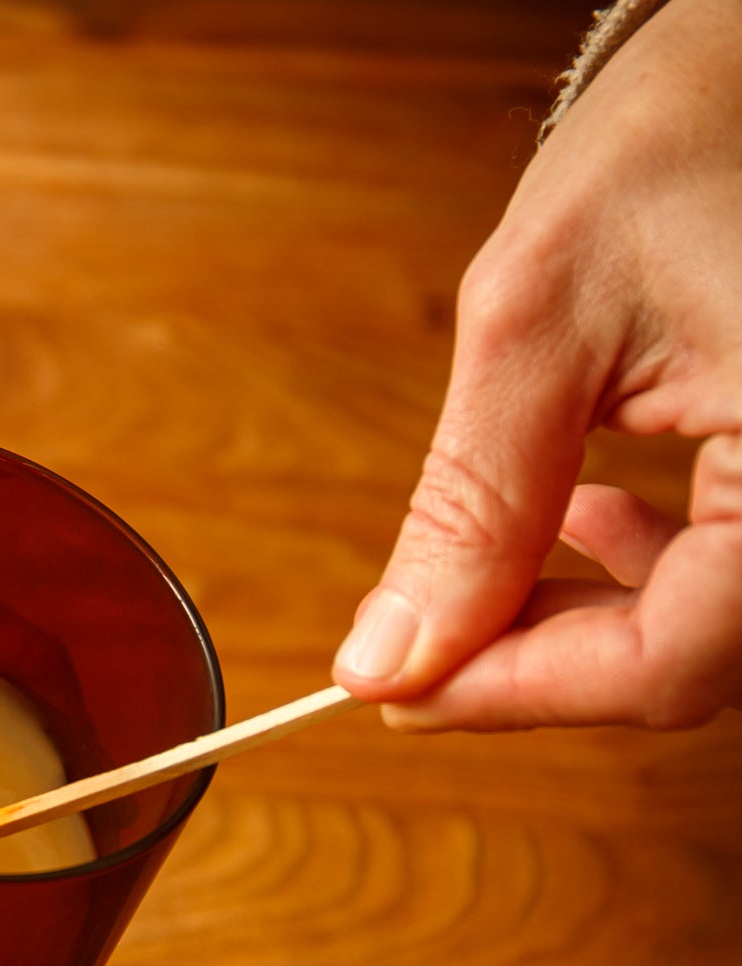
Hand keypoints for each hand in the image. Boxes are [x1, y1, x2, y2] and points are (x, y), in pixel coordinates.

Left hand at [332, 0, 741, 730]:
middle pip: (683, 665)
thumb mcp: (542, 323)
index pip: (667, 661)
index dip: (513, 695)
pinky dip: (634, 572)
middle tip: (410, 647)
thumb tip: (387, 657)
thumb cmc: (686, 140)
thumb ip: (469, 508)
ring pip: (697, 632)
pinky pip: (726, 576)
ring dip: (573, 624)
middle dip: (530, 664)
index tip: (389, 691)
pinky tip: (576, 520)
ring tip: (479, 578)